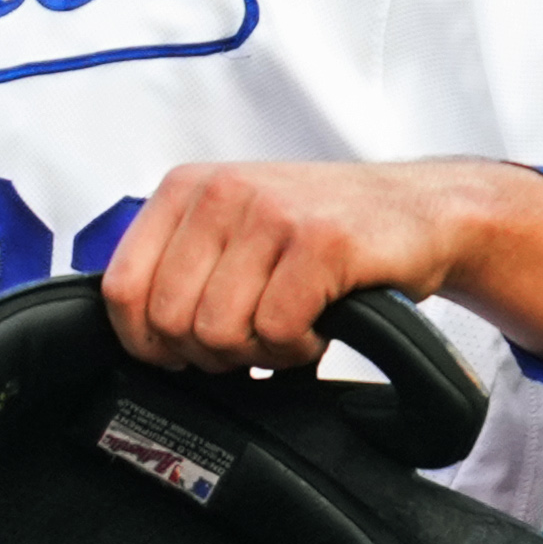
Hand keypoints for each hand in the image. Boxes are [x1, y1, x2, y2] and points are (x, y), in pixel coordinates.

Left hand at [97, 157, 542, 373]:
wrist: (422, 212)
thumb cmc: (320, 235)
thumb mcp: (233, 233)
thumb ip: (179, 269)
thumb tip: (136, 341)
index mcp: (186, 188)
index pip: (121, 289)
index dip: (148, 343)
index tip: (185, 355)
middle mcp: (222, 191)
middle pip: (170, 321)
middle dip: (212, 353)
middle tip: (254, 340)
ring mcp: (273, 212)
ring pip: (220, 332)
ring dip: (260, 352)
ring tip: (290, 327)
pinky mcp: (322, 241)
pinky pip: (277, 330)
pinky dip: (299, 349)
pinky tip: (319, 326)